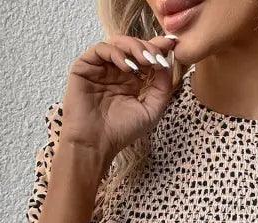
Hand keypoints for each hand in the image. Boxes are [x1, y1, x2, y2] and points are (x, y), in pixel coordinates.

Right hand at [59, 33, 178, 166]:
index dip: (158, 48)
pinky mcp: (85, 66)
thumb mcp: (151, 110)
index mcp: (133, 81)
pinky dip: (116, 53)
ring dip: (134, 47)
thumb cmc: (121, 131)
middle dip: (149, 47)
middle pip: (134, 47)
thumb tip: (166, 63)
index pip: (146, 57)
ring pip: (119, 43)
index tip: (171, 45)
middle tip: (157, 56)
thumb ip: (162, 88)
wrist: (95, 143)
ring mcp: (101, 68)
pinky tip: (126, 67)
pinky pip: (101, 49)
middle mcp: (117, 72)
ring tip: (144, 60)